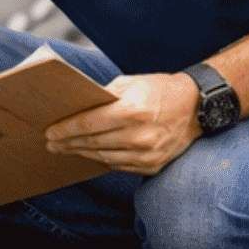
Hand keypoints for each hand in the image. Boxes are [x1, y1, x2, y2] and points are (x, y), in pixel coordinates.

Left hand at [43, 72, 201, 175]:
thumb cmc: (162, 90)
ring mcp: (147, 154)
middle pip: (93, 142)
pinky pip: (119, 165)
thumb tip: (76, 107)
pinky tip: (91, 153)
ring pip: (103, 157)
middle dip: (69, 142)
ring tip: (67, 149)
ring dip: (82, 153)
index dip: (66, 129)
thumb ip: (105, 96)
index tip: (50, 131)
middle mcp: (140, 135)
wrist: (197, 107)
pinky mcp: (153, 165)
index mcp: (133, 110)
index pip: (89, 123)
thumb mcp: (132, 83)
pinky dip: (102, 159)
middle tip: (51, 143)